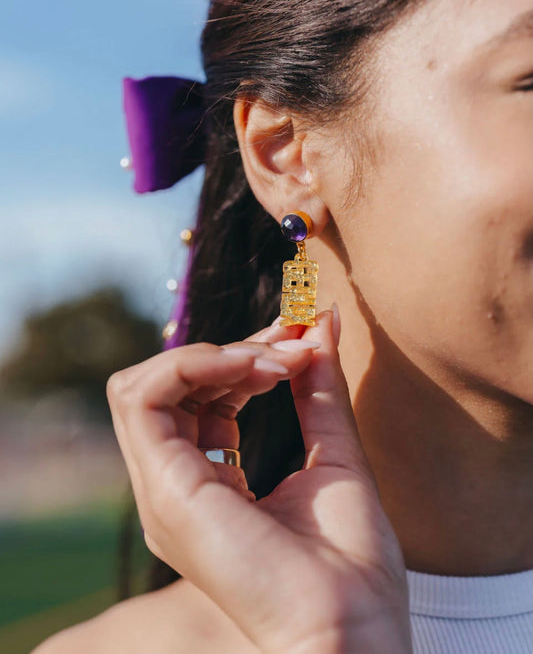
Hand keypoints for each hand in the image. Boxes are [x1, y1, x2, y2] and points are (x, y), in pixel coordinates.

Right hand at [107, 310, 411, 653]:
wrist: (353, 629)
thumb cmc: (351, 563)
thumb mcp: (335, 452)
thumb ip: (318, 387)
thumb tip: (321, 319)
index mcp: (209, 486)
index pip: (199, 400)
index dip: (245, 357)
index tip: (300, 338)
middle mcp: (176, 487)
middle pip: (169, 387)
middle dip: (231, 349)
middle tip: (291, 340)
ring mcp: (163, 490)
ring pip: (142, 386)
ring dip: (211, 355)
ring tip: (274, 361)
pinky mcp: (165, 488)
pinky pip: (145, 397)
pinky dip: (193, 365)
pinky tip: (251, 367)